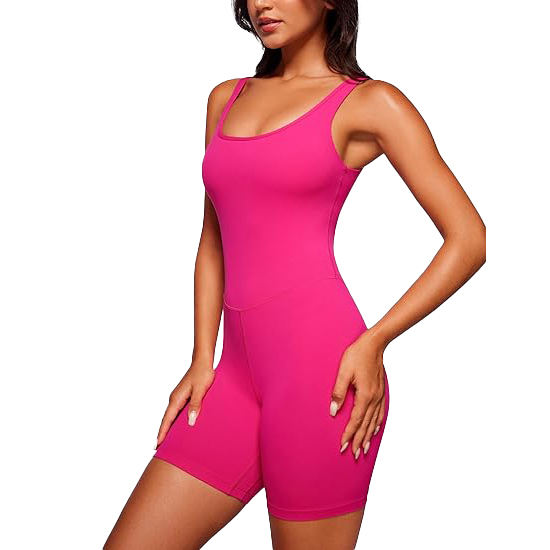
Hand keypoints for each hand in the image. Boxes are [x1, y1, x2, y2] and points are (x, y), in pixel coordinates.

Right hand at [155, 359, 215, 448]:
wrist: (203, 361)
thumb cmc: (203, 374)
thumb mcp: (201, 390)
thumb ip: (195, 405)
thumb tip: (190, 422)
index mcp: (176, 399)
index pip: (167, 420)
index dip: (162, 433)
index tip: (157, 445)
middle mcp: (175, 399)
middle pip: (166, 419)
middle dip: (163, 433)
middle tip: (158, 448)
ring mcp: (178, 397)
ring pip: (171, 416)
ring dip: (168, 427)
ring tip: (166, 440)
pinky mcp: (183, 396)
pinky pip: (177, 411)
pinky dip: (175, 420)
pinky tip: (177, 425)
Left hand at [329, 333, 385, 459]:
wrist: (374, 343)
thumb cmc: (357, 355)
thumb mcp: (343, 371)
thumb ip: (338, 392)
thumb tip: (333, 411)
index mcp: (365, 395)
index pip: (355, 420)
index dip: (349, 434)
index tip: (343, 446)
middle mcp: (374, 398)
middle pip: (366, 425)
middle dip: (359, 441)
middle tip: (354, 455)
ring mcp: (380, 396)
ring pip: (374, 421)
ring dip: (368, 436)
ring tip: (364, 449)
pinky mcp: (381, 391)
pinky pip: (380, 413)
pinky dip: (377, 424)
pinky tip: (375, 430)